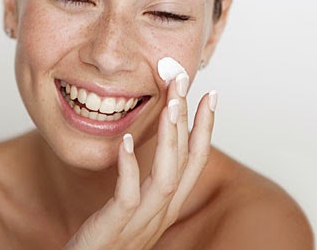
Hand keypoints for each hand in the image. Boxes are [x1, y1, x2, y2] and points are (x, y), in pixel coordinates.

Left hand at [63, 74, 216, 249]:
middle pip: (184, 162)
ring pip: (166, 178)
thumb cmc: (107, 238)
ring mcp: (140, 224)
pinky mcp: (115, 230)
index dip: (205, 129)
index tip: (210, 96)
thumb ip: (144, 182)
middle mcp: (160, 214)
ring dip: (171, 139)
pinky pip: (127, 197)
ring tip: (170, 105)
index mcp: (165, 205)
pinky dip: (129, 167)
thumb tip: (150, 148)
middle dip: (188, 120)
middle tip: (184, 83)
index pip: (194, 162)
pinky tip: (125, 141)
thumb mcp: (133, 207)